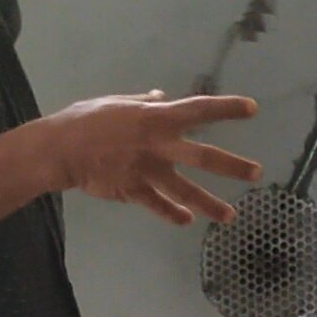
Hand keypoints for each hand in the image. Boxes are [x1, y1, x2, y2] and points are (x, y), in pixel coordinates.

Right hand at [36, 91, 260, 224]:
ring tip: (231, 216)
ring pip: (185, 190)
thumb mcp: (117, 102)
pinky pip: (157, 205)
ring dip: (209, 203)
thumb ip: (144, 102)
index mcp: (156, 118)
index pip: (198, 109)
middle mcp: (158, 145)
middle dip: (231, 165)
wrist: (60, 149)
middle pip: (202, 156)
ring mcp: (147, 170)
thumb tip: (162, 97)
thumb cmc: (88, 120)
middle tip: (257, 173)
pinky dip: (173, 213)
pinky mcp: (133, 190)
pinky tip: (187, 219)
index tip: (252, 109)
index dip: (226, 108)